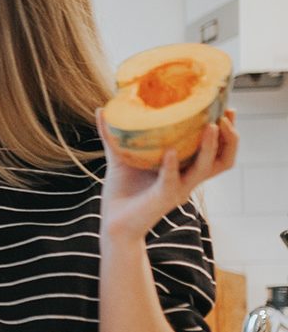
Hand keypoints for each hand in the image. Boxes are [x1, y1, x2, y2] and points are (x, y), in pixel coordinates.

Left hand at [97, 109, 237, 241]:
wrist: (113, 224)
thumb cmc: (121, 192)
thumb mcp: (120, 157)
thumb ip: (113, 135)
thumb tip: (101, 109)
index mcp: (184, 169)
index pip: (216, 150)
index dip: (226, 131)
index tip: (226, 107)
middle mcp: (186, 179)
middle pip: (223, 160)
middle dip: (229, 138)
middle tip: (226, 116)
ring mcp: (177, 189)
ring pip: (204, 168)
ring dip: (209, 147)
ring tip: (210, 126)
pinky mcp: (163, 198)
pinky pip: (171, 180)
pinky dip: (171, 165)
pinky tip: (169, 151)